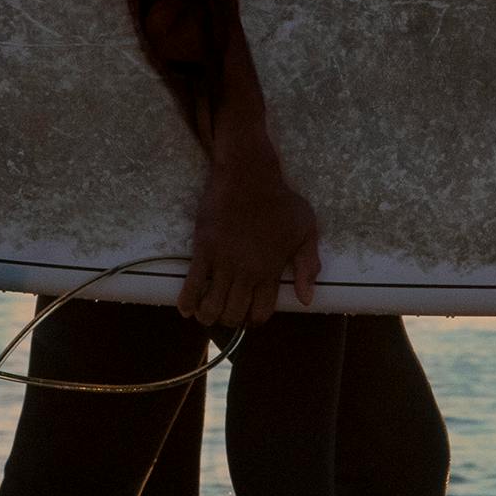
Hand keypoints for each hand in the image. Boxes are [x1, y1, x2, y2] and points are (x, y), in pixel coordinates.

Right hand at [179, 138, 319, 327]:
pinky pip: (191, 285)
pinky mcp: (203, 250)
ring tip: (207, 313)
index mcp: (270, 270)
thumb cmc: (281, 201)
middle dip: (231, 321)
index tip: (250, 315)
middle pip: (234, 314)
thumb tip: (306, 299)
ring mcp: (222, 262)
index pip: (260, 312)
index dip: (254, 320)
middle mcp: (246, 272)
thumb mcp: (306, 229)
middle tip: (228, 314)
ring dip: (208, 316)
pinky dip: (187, 303)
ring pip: (211, 307)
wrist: (248, 175)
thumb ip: (308, 265)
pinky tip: (187, 309)